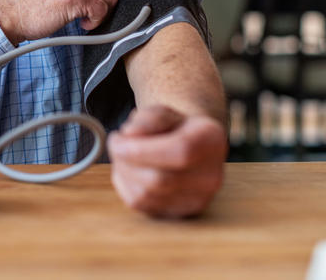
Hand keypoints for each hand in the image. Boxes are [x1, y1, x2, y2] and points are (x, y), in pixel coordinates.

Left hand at [106, 104, 227, 217]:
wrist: (188, 148)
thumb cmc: (173, 127)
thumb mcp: (163, 111)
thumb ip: (148, 118)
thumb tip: (130, 134)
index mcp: (210, 141)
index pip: (179, 151)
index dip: (142, 150)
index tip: (118, 140)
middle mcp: (210, 176)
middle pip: (160, 179)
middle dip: (126, 161)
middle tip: (115, 144)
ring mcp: (197, 199)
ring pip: (146, 195)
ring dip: (123, 173)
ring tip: (122, 155)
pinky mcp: (180, 214)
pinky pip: (141, 206)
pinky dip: (126, 186)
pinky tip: (128, 171)